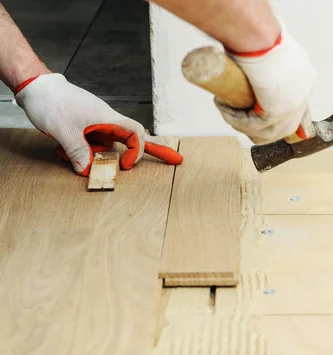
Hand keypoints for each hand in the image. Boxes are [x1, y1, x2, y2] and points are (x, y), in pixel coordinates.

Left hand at [14, 73, 182, 175]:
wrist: (35, 86)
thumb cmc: (51, 100)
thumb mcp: (63, 130)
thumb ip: (78, 151)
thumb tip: (88, 169)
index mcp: (107, 118)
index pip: (135, 135)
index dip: (136, 152)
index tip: (126, 165)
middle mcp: (106, 121)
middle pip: (136, 138)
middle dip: (155, 150)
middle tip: (176, 160)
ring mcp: (97, 124)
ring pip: (107, 145)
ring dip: (95, 154)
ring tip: (67, 152)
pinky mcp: (86, 127)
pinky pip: (93, 144)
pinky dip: (83, 150)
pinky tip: (63, 149)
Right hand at [214, 17, 316, 144]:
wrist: (258, 36)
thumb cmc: (260, 34)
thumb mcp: (268, 47)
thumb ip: (265, 60)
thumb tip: (250, 61)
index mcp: (305, 76)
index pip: (295, 106)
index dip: (278, 117)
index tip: (260, 116)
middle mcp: (303, 92)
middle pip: (287, 124)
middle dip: (265, 130)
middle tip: (243, 124)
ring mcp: (294, 103)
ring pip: (271, 130)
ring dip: (247, 127)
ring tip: (230, 115)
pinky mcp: (279, 110)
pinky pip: (256, 126)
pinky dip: (239, 122)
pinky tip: (226, 111)